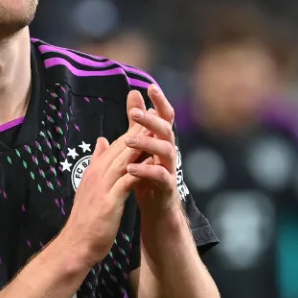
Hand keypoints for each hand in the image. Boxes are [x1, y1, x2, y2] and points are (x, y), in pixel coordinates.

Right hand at [60, 125, 145, 265]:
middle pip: (121, 146)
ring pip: (124, 160)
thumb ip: (97, 163)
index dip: (131, 128)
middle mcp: (97, 174)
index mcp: (94, 170)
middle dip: (137, 129)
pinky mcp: (109, 202)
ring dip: (140, 145)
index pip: (115, 144)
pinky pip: (127, 181)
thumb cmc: (86, 219)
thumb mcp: (90, 185)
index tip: (145, 114)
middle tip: (154, 112)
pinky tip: (153, 162)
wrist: (76, 245)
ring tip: (156, 131)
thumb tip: (101, 141)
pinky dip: (140, 170)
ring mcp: (102, 187)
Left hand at [123, 86, 180, 215]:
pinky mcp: (167, 187)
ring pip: (165, 150)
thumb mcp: (140, 146)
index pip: (165, 116)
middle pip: (166, 130)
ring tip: (128, 141)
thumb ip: (137, 121)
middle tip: (132, 114)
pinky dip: (146, 171)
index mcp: (161, 140)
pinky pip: (160, 176)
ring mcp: (170, 168)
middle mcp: (169, 151)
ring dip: (147, 144)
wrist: (157, 210)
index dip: (160, 101)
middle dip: (151, 120)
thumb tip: (133, 92)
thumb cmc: (147, 175)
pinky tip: (130, 168)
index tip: (150, 87)